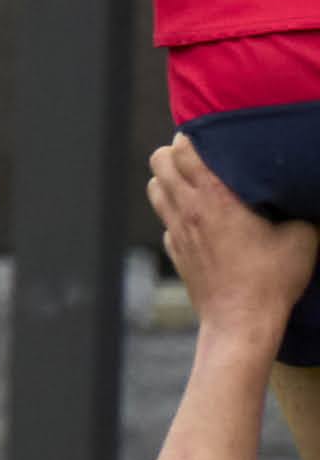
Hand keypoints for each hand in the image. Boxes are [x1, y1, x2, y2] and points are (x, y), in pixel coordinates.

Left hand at [152, 132, 316, 346]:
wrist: (241, 322)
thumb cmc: (271, 279)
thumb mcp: (302, 240)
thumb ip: (302, 211)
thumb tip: (306, 195)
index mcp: (213, 196)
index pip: (182, 148)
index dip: (193, 138)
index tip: (212, 140)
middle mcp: (187, 208)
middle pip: (159, 160)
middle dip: (176, 153)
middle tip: (202, 158)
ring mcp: (176, 229)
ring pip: (154, 186)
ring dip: (169, 179)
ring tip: (195, 184)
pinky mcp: (175, 250)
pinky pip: (164, 219)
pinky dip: (174, 211)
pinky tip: (198, 219)